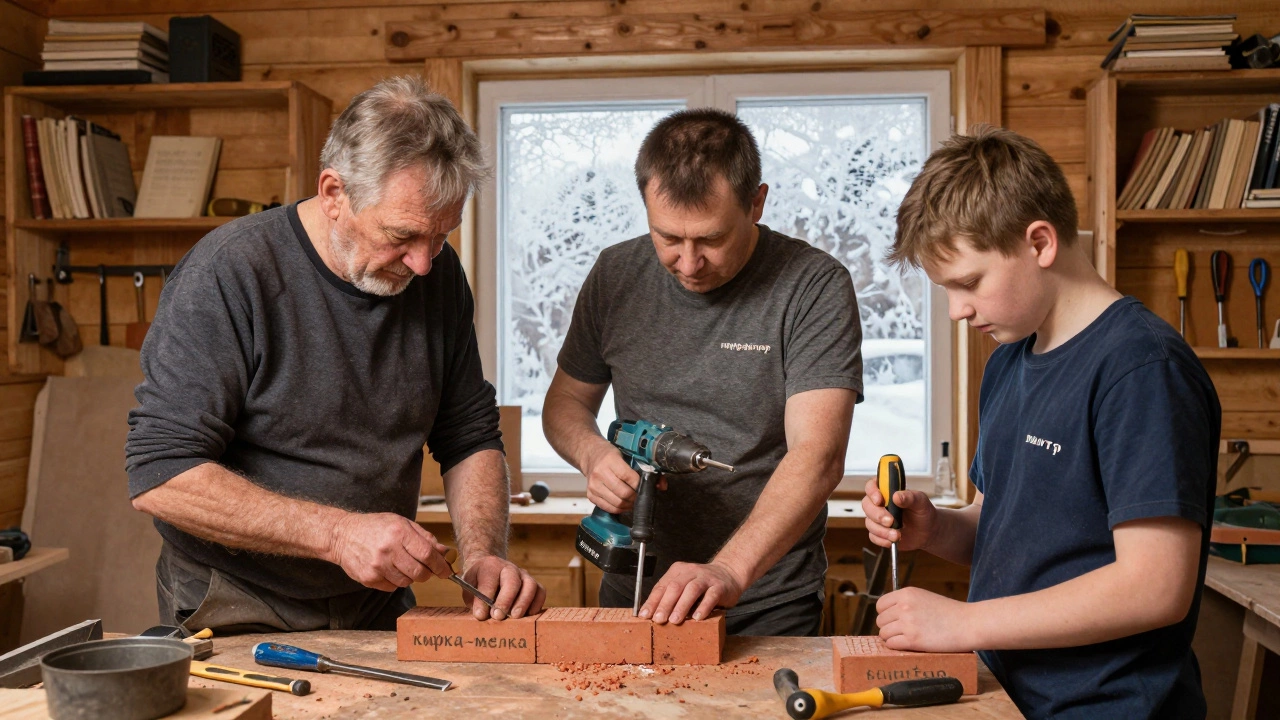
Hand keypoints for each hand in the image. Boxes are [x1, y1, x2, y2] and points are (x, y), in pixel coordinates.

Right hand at [327, 512, 452, 591]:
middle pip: (420, 572)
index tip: (447, 570)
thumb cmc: (375, 527)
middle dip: (428, 573)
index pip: (428, 554)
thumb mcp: (402, 523)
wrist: (343, 535)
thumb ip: (426, 538)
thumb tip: (446, 553)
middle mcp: (388, 550)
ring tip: (401, 564)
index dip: (441, 565)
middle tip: (425, 569)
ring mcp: (377, 566)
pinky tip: (388, 568)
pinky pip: (392, 587)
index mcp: (399, 532)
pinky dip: (395, 581)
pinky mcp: (369, 578)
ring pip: (407, 582)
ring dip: (410, 576)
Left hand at [461, 554, 545, 620]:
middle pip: (512, 581)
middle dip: (506, 600)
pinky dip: (536, 604)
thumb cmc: (477, 584)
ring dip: (523, 603)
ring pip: (530, 585)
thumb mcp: (469, 589)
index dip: (485, 598)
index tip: (480, 615)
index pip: (489, 580)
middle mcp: (509, 568)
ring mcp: (523, 575)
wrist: (488, 570)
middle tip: (498, 616)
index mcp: (490, 566)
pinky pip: (540, 592)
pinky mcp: (533, 584)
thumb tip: (482, 616)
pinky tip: (527, 615)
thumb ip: (473, 601)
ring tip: (515, 617)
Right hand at [583, 441, 639, 513]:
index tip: (645, 487)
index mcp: (610, 460)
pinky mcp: (590, 495)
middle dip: (635, 497)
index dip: (640, 485)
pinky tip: (624, 505)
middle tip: (641, 497)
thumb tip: (654, 483)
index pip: (629, 477)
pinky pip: (607, 507)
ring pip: (616, 503)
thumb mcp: (623, 454)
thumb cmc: (609, 455)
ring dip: (628, 505)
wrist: (591, 456)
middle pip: (623, 493)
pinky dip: (618, 509)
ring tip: (633, 502)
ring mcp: (593, 486)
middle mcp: (599, 473)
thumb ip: (635, 467)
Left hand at [639, 561, 744, 624]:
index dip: (652, 601)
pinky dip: (703, 607)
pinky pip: (710, 596)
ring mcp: (706, 578)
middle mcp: (690, 572)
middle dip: (665, 604)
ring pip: (691, 590)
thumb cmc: (701, 585)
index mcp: (677, 571)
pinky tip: (698, 618)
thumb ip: (671, 597)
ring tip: (674, 620)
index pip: (661, 586)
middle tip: (658, 620)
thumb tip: (653, 616)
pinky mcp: (719, 586)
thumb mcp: (684, 586)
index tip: (644, 615)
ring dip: (681, 606)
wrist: (728, 574)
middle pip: (675, 587)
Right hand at [862, 477, 937, 551]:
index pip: (872, 486)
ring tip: (897, 535)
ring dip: (882, 531)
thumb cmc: (924, 513)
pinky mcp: (879, 532)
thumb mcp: (921, 502)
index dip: (872, 492)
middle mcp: (880, 504)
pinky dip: (882, 540)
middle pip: (867, 505)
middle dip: (877, 515)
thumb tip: (897, 496)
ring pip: (869, 523)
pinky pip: (873, 536)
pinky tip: (892, 540)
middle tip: (891, 521)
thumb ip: (910, 497)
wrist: (928, 532)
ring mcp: (878, 519)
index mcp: (888, 491)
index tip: (879, 500)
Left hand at [876, 587, 974, 651]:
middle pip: (880, 620)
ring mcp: (907, 623)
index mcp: (906, 593)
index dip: (885, 614)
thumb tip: (889, 614)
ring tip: (905, 639)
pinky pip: (891, 644)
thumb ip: (906, 602)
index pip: (880, 605)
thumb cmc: (950, 613)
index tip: (892, 620)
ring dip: (892, 638)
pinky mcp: (912, 640)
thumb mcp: (924, 598)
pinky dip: (897, 647)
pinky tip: (908, 645)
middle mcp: (904, 606)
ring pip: (883, 633)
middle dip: (888, 627)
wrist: (968, 624)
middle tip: (901, 632)